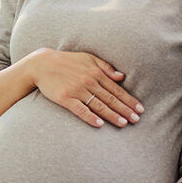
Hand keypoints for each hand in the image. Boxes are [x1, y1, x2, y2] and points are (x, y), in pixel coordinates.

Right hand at [24, 49, 142, 127]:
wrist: (41, 64)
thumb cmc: (66, 61)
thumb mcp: (88, 58)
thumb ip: (105, 67)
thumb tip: (122, 76)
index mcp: (95, 72)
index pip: (116, 89)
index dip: (129, 100)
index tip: (140, 109)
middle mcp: (88, 81)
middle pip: (110, 98)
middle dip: (125, 110)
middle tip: (136, 120)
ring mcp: (77, 90)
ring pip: (99, 105)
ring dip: (112, 115)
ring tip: (124, 123)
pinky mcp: (65, 98)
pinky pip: (80, 110)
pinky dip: (90, 117)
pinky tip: (99, 124)